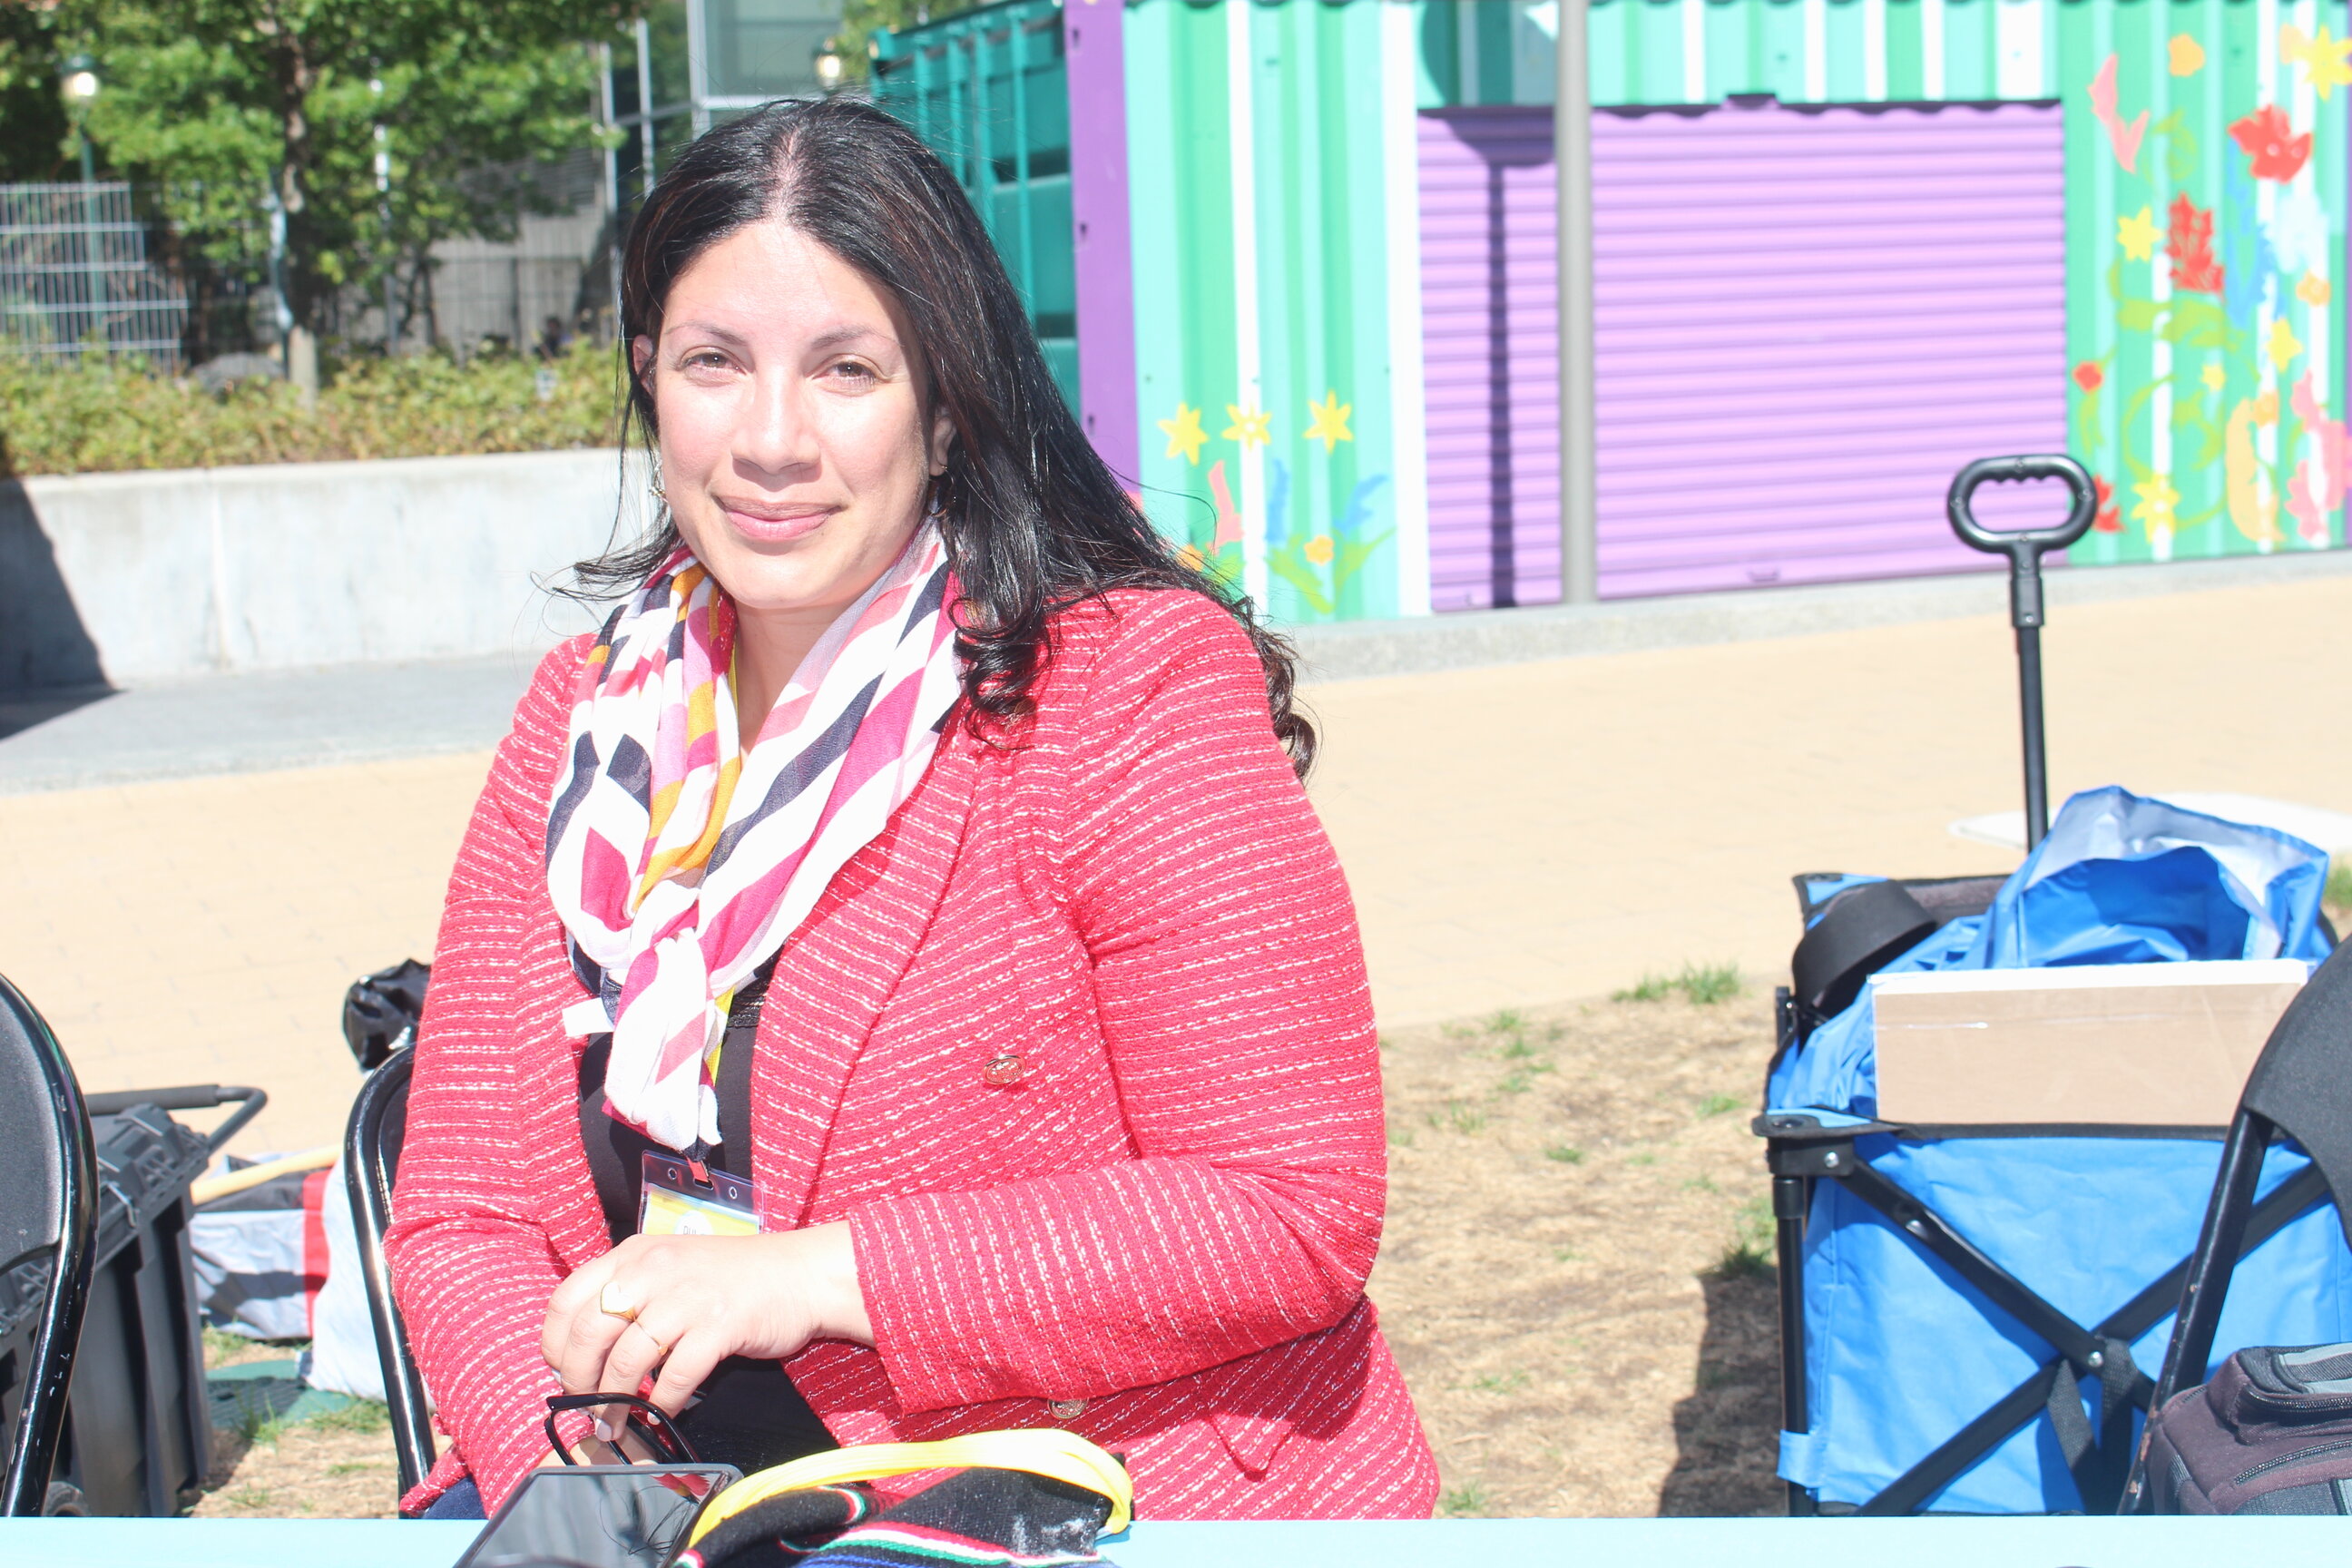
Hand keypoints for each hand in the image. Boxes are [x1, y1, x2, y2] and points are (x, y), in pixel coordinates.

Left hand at [540, 1222, 871, 1422]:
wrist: (801, 1274)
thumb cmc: (734, 1277)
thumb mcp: (671, 1268)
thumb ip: (631, 1294)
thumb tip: (585, 1352)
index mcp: (635, 1254)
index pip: (566, 1298)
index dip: (553, 1344)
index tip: (562, 1372)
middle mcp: (655, 1269)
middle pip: (588, 1333)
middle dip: (578, 1380)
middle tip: (586, 1405)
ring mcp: (687, 1296)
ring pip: (626, 1359)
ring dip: (614, 1401)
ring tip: (614, 1424)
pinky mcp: (719, 1325)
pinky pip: (675, 1375)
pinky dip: (662, 1402)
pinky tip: (663, 1412)